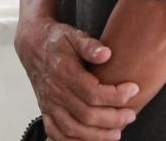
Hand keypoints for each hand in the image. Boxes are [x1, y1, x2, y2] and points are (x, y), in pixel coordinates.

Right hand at [15, 16, 138, 140]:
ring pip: (73, 128)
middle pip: (86, 114)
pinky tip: (91, 139)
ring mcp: (49, 103)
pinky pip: (57, 133)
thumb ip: (90, 45)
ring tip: (117, 132)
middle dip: (113, 118)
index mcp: (63, 71)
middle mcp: (55, 90)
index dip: (116, 95)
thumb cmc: (56, 40)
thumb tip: (107, 54)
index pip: (93, 92)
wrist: (32, 44)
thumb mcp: (73, 34)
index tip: (133, 90)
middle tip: (130, 114)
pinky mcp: (46, 110)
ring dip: (97, 135)